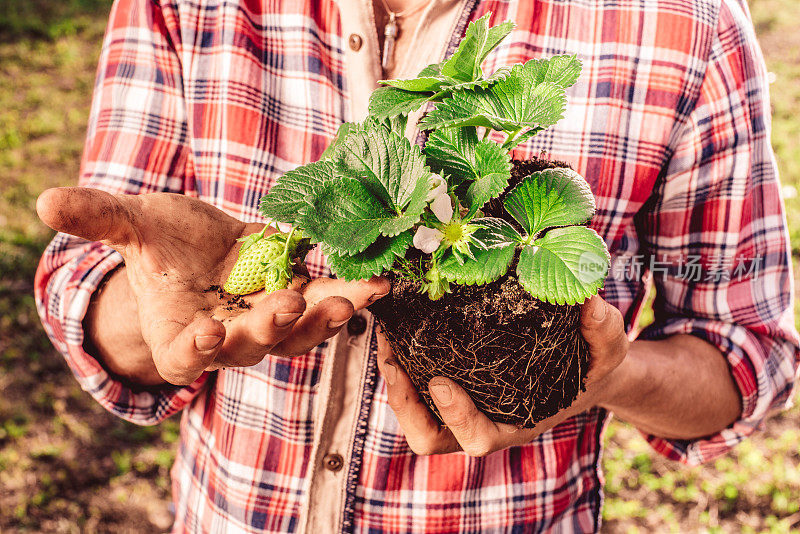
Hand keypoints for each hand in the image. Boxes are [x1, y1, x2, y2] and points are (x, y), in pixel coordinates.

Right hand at [37, 187, 389, 385]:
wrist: (201, 246)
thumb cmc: (161, 244)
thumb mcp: (133, 225)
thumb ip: (100, 219)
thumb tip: (44, 202)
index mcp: (179, 334)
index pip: (184, 357)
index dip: (195, 351)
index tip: (207, 333)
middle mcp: (227, 339)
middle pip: (248, 347)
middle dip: (269, 327)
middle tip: (288, 304)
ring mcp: (268, 324)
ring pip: (297, 335)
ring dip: (324, 320)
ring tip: (351, 298)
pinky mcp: (299, 302)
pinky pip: (326, 307)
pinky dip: (350, 297)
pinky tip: (377, 284)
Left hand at [376, 295, 628, 455]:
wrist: (582, 365)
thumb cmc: (592, 363)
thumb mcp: (607, 349)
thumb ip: (602, 332)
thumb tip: (589, 303)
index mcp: (517, 423)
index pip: (479, 438)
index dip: (458, 417)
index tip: (441, 382)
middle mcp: (484, 421)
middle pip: (430, 437)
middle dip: (406, 405)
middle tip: (394, 362)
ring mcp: (463, 406)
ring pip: (415, 415)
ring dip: (395, 382)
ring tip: (386, 341)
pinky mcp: (451, 383)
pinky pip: (416, 385)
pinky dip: (401, 361)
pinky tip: (396, 325)